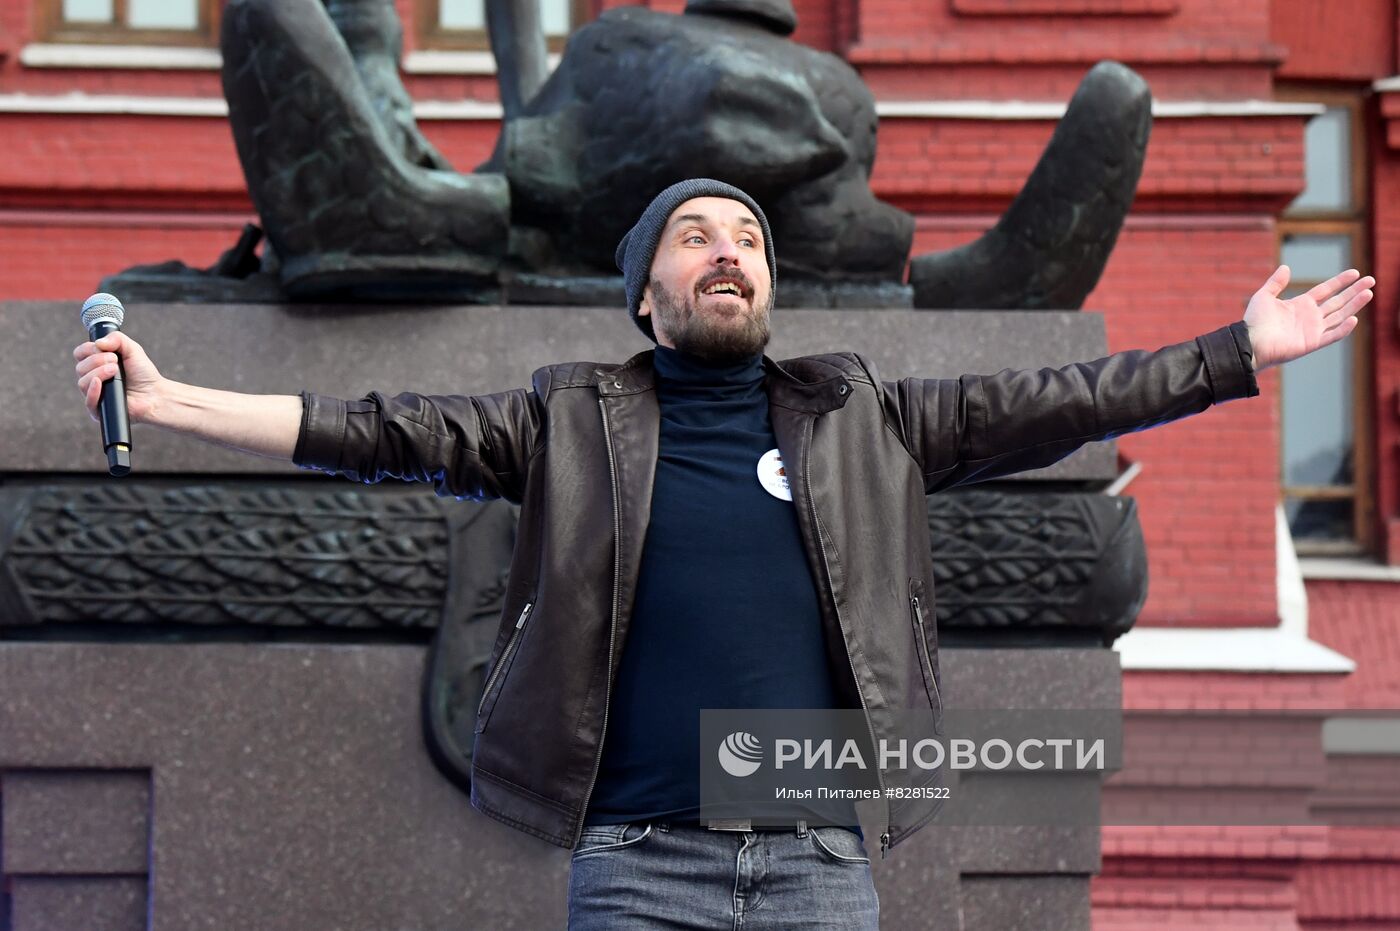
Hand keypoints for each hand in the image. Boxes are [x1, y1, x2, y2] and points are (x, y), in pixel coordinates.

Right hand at [73, 331, 165, 423]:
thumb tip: (99, 342)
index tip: (104, 348)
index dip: (88, 349)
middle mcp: (92, 379)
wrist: (155, 393)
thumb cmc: (143, 373)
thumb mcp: (133, 349)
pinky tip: (99, 383)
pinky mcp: (99, 410)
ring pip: (82, 382)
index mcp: (96, 364)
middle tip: (115, 361)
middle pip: (80, 367)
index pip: (80, 354)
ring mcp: (95, 394)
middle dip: (97, 360)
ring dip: (98, 373)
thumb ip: (117, 339)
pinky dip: (92, 391)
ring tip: (115, 371)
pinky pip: (88, 401)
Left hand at [1244, 265, 1374, 370]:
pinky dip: (1343, 328)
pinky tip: (1354, 318)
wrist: (1249, 342)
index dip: (1340, 282)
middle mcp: (1310, 317)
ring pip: (1340, 315)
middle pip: (1338, 301)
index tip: (1355, 273)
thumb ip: (1276, 283)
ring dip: (1354, 305)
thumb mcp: (1264, 296)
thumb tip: (1286, 267)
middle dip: (1354, 291)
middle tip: (1371, 280)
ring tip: (1369, 293)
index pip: (1326, 291)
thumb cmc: (1254, 321)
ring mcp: (1313, 330)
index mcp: (1301, 305)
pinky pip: (1332, 335)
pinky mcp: (1312, 343)